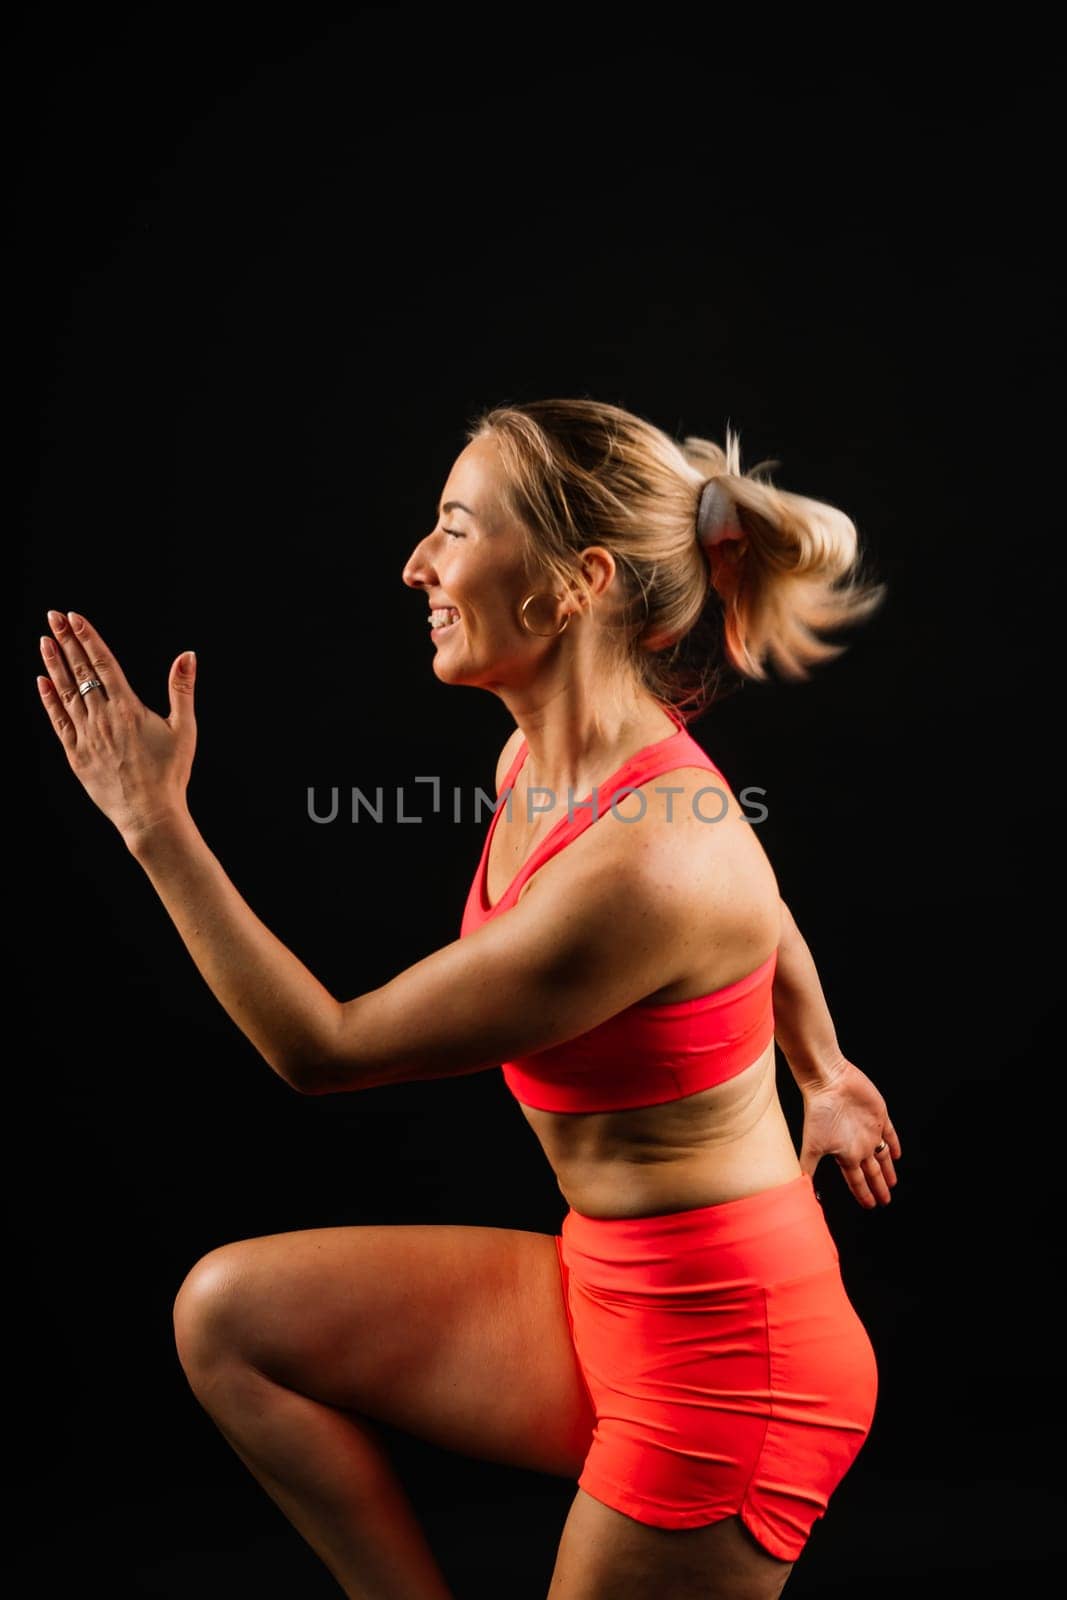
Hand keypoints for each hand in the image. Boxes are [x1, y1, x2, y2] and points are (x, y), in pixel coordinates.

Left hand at [37, 610, 196, 844]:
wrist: (149, 813)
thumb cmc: (171, 773)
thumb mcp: (184, 729)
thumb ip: (182, 689)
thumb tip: (187, 655)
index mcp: (128, 708)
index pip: (103, 664)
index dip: (88, 638)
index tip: (74, 618)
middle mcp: (103, 717)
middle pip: (81, 672)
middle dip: (66, 642)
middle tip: (53, 617)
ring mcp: (86, 736)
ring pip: (66, 692)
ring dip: (53, 665)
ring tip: (44, 641)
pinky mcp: (76, 754)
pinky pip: (58, 721)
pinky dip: (49, 700)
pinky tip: (41, 682)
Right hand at [797, 1056, 900, 1207]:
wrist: (828, 1082)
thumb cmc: (818, 1113)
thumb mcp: (812, 1147)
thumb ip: (808, 1170)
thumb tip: (803, 1194)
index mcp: (845, 1154)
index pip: (856, 1180)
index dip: (863, 1194)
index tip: (870, 1206)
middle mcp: (858, 1145)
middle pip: (872, 1172)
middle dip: (878, 1187)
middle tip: (885, 1201)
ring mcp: (869, 1131)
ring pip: (882, 1156)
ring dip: (888, 1170)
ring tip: (891, 1184)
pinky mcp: (879, 1116)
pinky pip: (890, 1134)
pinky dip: (894, 1144)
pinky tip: (897, 1154)